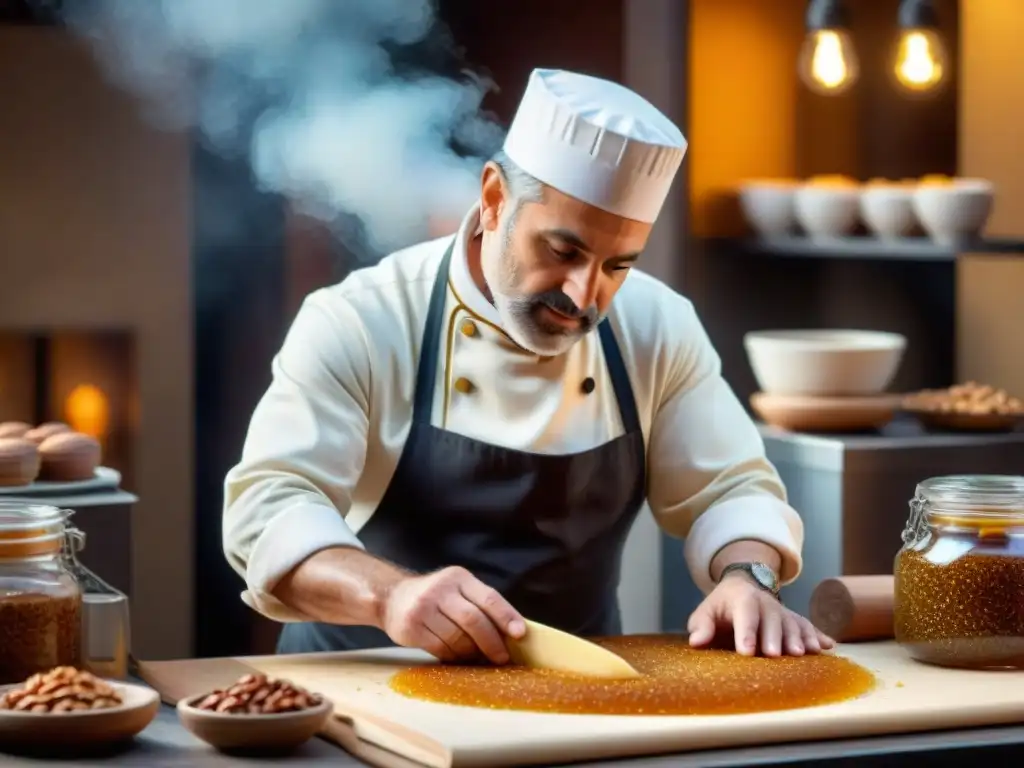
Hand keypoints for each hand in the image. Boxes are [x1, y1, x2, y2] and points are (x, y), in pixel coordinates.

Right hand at [382, 566, 525, 663]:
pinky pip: (441, 649)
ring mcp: (423, 608)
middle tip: (502, 657)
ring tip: (479, 659)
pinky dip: (455, 657)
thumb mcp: (457, 588)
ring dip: (472, 653)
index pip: (489, 597)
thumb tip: (512, 632)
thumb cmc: (436, 597)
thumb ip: (480, 604)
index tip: (520, 634)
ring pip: (457, 639)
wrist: (392, 596)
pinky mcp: (411, 628)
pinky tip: (460, 658)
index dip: (506, 617)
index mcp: (459, 578)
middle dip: (492, 642)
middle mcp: (440, 590)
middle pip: (474, 620)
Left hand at [687, 572, 834, 656]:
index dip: (746, 633)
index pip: (745, 615)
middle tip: (775, 655)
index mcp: (743, 599)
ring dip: (799, 638)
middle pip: (773, 621)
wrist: (742, 587)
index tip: (746, 651)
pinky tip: (829, 646)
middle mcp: (767, 604)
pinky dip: (818, 636)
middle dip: (774, 638)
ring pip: (793, 623)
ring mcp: (783, 612)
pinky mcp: (795, 620)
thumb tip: (697, 642)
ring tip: (804, 653)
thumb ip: (701, 626)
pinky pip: (808, 626)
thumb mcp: (706, 612)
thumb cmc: (721, 607)